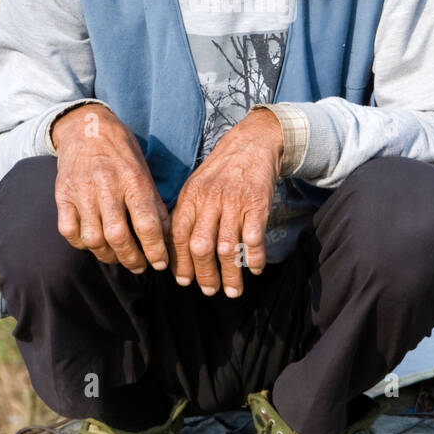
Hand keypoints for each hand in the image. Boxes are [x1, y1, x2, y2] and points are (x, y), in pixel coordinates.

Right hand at [51, 103, 170, 273]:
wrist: (86, 128)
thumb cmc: (122, 153)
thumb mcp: (144, 172)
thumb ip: (154, 205)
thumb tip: (166, 239)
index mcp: (133, 179)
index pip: (147, 224)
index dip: (156, 250)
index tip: (161, 264)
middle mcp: (106, 186)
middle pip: (118, 236)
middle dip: (132, 259)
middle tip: (139, 266)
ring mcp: (81, 191)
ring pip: (93, 238)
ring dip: (108, 255)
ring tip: (118, 257)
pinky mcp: (62, 195)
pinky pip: (69, 231)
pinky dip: (82, 244)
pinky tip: (94, 243)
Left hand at [169, 109, 283, 297]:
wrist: (253, 142)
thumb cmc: (222, 170)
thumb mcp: (197, 185)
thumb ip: (187, 213)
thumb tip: (175, 249)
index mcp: (191, 196)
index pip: (178, 235)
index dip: (180, 262)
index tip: (184, 281)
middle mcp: (210, 200)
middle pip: (201, 246)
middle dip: (204, 275)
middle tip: (209, 291)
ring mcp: (235, 202)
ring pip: (227, 247)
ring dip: (230, 275)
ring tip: (232, 291)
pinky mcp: (258, 203)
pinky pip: (254, 238)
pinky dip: (254, 259)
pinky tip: (255, 270)